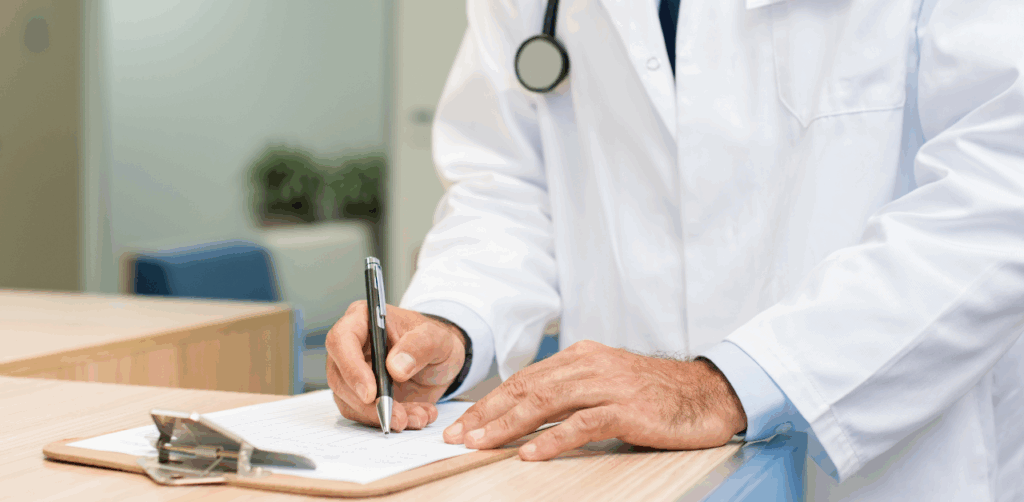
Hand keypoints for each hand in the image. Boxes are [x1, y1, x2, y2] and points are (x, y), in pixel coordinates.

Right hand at [326, 301, 466, 431]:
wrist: (440, 361)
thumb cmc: (433, 341)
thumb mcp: (437, 338)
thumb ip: (419, 347)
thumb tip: (394, 367)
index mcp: (362, 319)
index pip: (341, 340)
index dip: (351, 368)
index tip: (371, 393)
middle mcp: (350, 347)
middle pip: (339, 378)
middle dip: (368, 404)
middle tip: (398, 418)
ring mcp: (351, 373)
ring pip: (349, 402)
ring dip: (382, 416)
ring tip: (417, 416)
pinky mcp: (359, 396)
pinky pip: (364, 415)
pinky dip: (389, 421)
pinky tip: (416, 417)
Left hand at [442, 340, 745, 459]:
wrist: (708, 394)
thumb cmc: (655, 395)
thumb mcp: (606, 384)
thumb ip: (571, 393)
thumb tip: (526, 417)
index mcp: (582, 357)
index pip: (525, 380)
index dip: (490, 403)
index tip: (464, 425)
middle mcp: (590, 365)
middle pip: (527, 389)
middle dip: (488, 414)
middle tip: (460, 436)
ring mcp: (609, 385)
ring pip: (546, 403)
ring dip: (509, 425)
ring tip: (482, 444)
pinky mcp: (627, 408)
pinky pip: (582, 424)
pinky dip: (553, 439)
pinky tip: (531, 453)